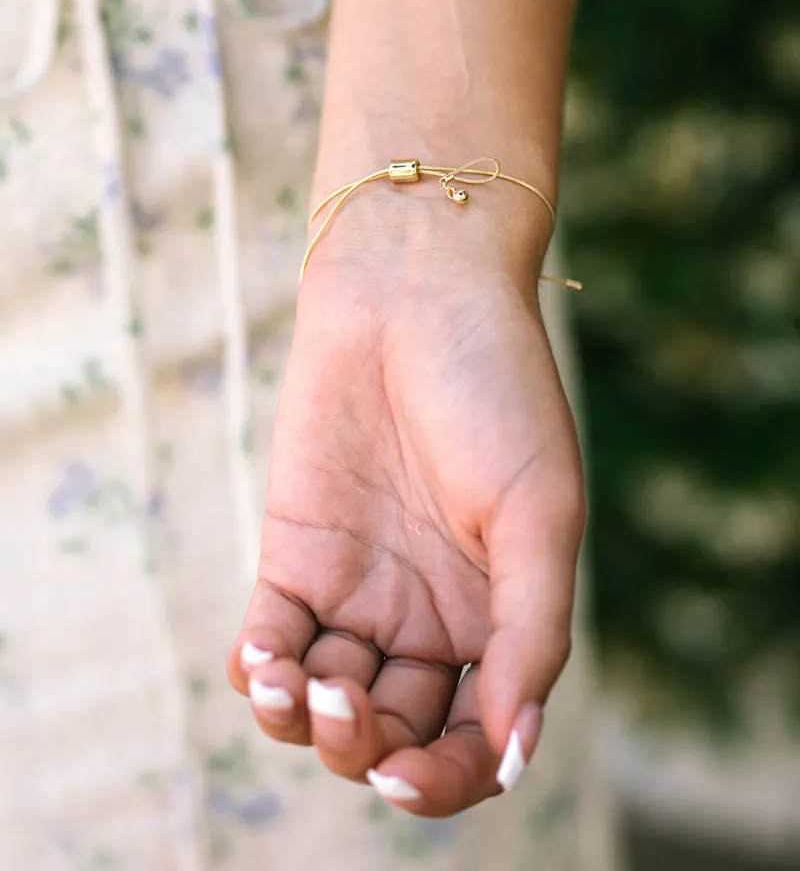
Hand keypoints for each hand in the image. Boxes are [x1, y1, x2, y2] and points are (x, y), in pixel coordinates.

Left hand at [227, 193, 584, 816]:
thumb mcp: (538, 510)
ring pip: (323, 699)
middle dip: (367, 752)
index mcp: (499, 615)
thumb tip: (514, 753)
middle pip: (393, 732)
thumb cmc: (495, 385)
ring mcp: (356, 586)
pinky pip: (268, 639)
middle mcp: (428, 614)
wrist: (413, 285)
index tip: (410, 777)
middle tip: (350, 716)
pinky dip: (257, 670)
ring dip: (305, 721)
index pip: (473, 738)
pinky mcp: (293, 551)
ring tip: (302, 686)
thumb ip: (532, 632)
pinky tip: (262, 661)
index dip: (447, 780)